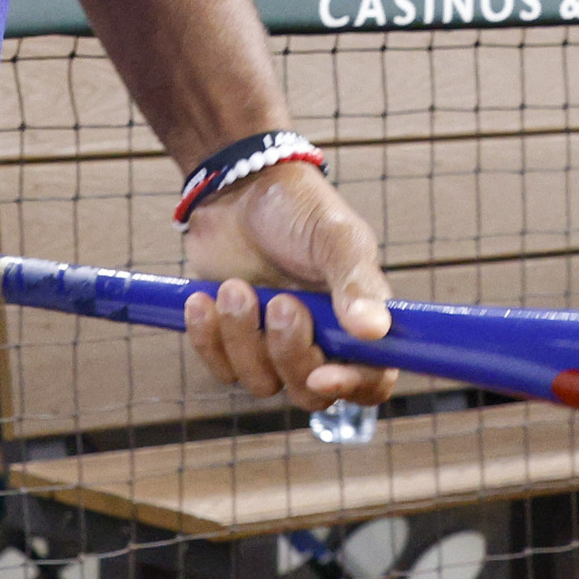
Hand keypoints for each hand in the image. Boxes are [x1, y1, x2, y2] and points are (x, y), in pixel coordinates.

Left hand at [179, 162, 392, 412]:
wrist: (237, 187)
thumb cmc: (297, 207)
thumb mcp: (334, 236)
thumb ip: (356, 282)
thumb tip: (376, 330)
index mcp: (357, 320)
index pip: (371, 379)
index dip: (350, 386)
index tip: (323, 374)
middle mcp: (320, 341)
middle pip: (309, 391)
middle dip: (288, 351)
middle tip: (280, 301)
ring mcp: (274, 345)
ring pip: (261, 382)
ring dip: (243, 336)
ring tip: (234, 287)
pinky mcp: (233, 342)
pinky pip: (221, 368)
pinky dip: (208, 338)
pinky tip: (202, 300)